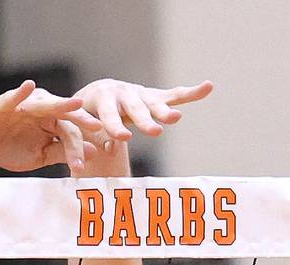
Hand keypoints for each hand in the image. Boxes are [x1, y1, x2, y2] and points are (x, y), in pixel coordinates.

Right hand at [0, 80, 103, 175]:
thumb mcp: (40, 155)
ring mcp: (21, 104)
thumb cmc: (10, 151)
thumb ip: (64, 151)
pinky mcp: (1, 104)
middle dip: (79, 118)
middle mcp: (38, 109)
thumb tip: (95, 151)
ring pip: (43, 103)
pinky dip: (20, 92)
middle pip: (62, 113)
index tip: (97, 152)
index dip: (82, 143)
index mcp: (49, 121)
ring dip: (59, 102)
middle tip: (96, 125)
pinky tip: (29, 87)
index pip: (70, 131)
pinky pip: (12, 97)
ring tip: (75, 102)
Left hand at [76, 78, 213, 146]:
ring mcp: (141, 94)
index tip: (123, 138)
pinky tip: (208, 87)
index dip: (115, 126)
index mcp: (102, 97)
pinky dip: (191, 93)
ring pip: (154, 104)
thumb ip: (91, 140)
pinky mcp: (155, 97)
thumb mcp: (82, 127)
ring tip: (176, 118)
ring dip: (165, 112)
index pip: (109, 115)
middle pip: (136, 109)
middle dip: (145, 121)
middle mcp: (124, 92)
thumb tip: (107, 151)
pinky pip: (174, 95)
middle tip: (155, 132)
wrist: (96, 95)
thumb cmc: (85, 117)